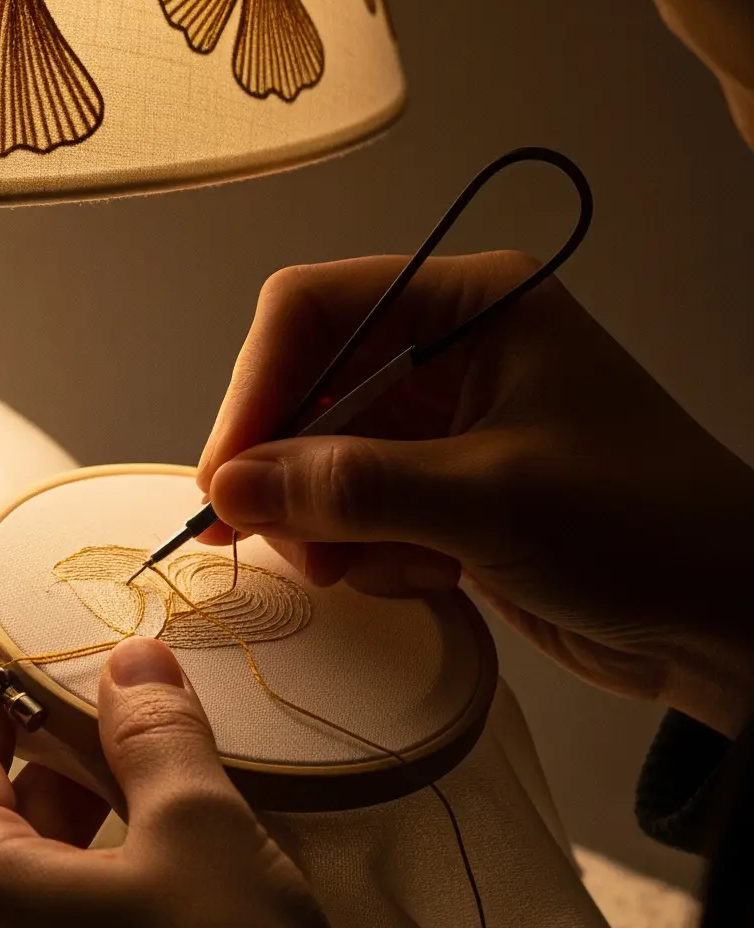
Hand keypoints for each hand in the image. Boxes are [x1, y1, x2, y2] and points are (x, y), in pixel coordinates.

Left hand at [0, 638, 349, 927]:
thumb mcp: (200, 825)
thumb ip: (153, 730)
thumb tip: (130, 662)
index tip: (38, 654)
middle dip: (48, 759)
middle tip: (123, 718)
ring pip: (17, 881)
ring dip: (74, 824)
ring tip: (159, 792)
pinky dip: (84, 888)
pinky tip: (163, 874)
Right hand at [200, 249, 753, 738]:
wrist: (736, 624)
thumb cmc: (644, 530)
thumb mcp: (487, 502)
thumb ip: (350, 488)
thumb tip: (228, 488)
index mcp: (471, 303)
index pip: (313, 310)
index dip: (258, 388)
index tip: (226, 479)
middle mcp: (454, 350)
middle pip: (311, 387)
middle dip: (289, 470)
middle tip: (276, 543)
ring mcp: (454, 426)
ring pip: (327, 459)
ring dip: (328, 523)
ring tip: (359, 571)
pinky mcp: (457, 496)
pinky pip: (363, 511)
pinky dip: (370, 552)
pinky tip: (425, 579)